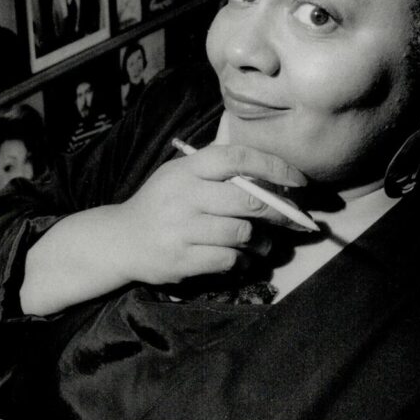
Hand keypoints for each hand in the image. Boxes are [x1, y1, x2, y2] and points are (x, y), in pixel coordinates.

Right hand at [117, 143, 307, 283]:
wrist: (120, 240)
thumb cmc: (161, 204)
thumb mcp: (180, 176)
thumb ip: (218, 172)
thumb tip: (273, 177)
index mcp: (187, 169)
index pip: (238, 158)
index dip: (275, 167)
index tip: (298, 181)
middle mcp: (184, 195)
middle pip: (248, 201)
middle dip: (279, 212)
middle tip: (293, 220)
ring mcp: (181, 229)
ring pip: (242, 234)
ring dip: (263, 242)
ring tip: (266, 245)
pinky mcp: (181, 259)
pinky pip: (228, 260)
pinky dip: (242, 261)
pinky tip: (242, 260)